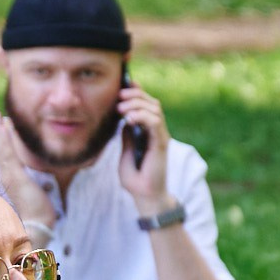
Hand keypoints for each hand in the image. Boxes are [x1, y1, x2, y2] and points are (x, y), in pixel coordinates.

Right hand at [0, 108, 53, 229]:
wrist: (38, 225)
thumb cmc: (40, 214)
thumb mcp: (37, 195)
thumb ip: (36, 188)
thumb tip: (43, 185)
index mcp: (11, 178)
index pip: (4, 153)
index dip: (2, 138)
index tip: (3, 125)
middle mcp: (6, 174)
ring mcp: (9, 174)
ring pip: (1, 146)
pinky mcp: (15, 175)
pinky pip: (7, 152)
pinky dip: (4, 138)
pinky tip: (4, 125)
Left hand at [117, 82, 172, 210]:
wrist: (145, 195)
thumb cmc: (136, 178)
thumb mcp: (125, 152)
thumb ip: (126, 136)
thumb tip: (124, 121)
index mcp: (147, 131)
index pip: (145, 104)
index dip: (137, 92)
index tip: (123, 84)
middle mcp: (156, 131)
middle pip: (151, 102)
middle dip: (135, 94)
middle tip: (119, 97)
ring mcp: (160, 136)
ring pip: (154, 108)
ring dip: (137, 104)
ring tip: (121, 108)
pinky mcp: (161, 143)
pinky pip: (155, 123)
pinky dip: (143, 116)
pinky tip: (129, 119)